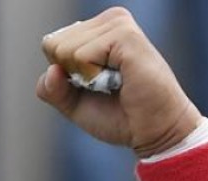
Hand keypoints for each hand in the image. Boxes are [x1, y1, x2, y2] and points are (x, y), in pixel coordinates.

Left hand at [37, 7, 201, 157]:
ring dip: (87, 78)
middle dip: (74, 77)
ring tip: (117, 83)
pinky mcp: (125, 35)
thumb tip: (51, 70)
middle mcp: (108, 21)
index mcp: (97, 30)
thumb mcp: (76, 105)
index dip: (66, 76)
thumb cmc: (122, 118)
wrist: (155, 133)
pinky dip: (94, 77)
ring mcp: (117, 24)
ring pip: (65, 50)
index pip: (51, 44)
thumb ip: (53, 89)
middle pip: (53, 45)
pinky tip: (121, 80)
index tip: (97, 86)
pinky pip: (81, 55)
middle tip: (108, 86)